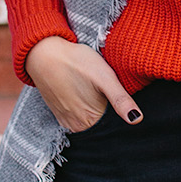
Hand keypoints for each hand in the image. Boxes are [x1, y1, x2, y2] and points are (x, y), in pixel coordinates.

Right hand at [24, 36, 142, 132]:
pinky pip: (77, 118)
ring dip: (96, 113)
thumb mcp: (104, 77)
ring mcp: (66, 121)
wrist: (44, 54)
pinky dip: (84, 110)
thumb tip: (137, 119)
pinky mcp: (59, 114)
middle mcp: (77, 127)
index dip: (121, 117)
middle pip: (102, 127)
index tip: (122, 103)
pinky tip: (85, 96)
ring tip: (96, 94)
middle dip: (110, 116)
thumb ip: (121, 99)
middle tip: (107, 94)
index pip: (114, 128)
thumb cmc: (76, 62)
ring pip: (90, 123)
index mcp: (90, 121)